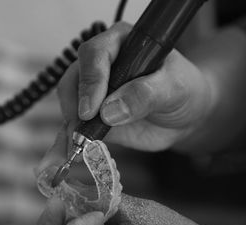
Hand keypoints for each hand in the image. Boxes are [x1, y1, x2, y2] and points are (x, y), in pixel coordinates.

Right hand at [58, 22, 214, 151]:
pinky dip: (71, 139)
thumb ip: (145, 94)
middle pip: (74, 78)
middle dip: (75, 106)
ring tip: (78, 146)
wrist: (184, 115)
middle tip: (82, 130)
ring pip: (69, 102)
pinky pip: (74, 124)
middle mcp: (102, 63)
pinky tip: (74, 152)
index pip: (95, 54)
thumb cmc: (183, 90)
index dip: (90, 81)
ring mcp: (94, 90)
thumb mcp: (175, 87)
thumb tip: (108, 111)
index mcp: (121, 42)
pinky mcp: (91, 114)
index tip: (92, 109)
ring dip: (70, 125)